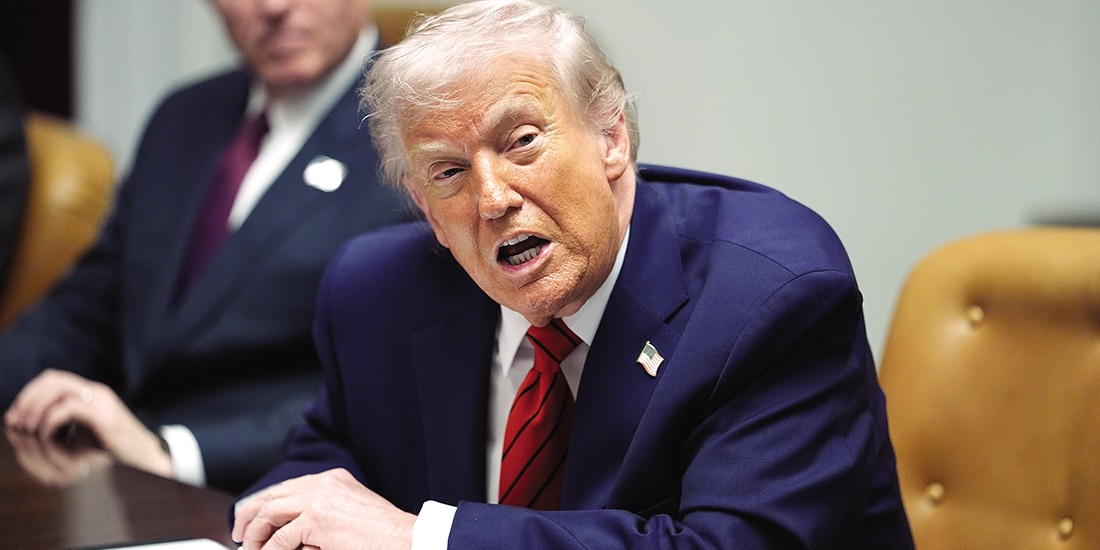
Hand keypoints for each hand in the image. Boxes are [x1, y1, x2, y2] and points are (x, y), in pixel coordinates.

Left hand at [4, 369, 171, 477]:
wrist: (146, 460)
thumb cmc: (114, 452)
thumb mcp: (83, 434)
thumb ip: (61, 425)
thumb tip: (24, 424)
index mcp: (92, 393)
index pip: (53, 378)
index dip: (28, 393)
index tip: (14, 416)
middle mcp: (97, 391)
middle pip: (52, 379)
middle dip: (27, 398)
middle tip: (15, 422)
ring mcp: (102, 402)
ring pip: (57, 389)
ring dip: (35, 409)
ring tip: (28, 429)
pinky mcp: (104, 417)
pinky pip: (68, 409)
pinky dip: (49, 421)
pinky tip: (45, 435)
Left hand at [232, 468, 415, 549]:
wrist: (403, 537)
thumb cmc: (382, 532)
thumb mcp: (349, 512)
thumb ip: (322, 513)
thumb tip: (290, 532)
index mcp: (331, 478)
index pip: (286, 487)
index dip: (264, 504)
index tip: (252, 521)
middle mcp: (322, 483)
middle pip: (272, 495)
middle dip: (249, 516)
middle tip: (241, 536)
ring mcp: (318, 499)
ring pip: (270, 513)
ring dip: (255, 535)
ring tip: (251, 549)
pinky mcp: (316, 520)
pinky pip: (281, 538)